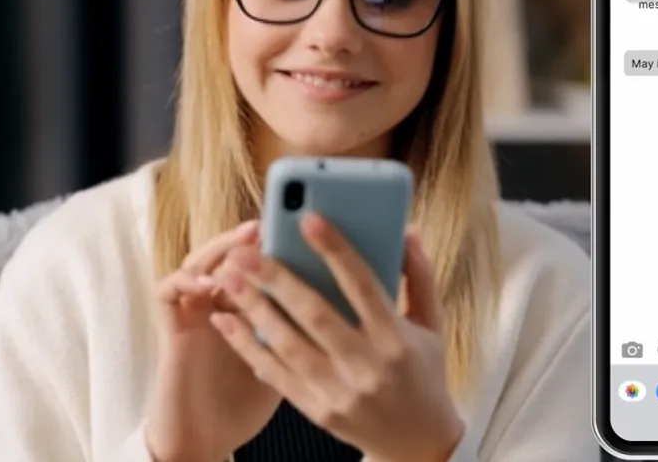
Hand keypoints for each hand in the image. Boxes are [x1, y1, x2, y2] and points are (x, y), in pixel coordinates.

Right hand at [144, 221, 281, 461]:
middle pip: (228, 255)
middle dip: (248, 239)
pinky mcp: (171, 328)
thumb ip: (302, 327)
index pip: (259, 263)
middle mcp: (217, 302)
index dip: (275, 244)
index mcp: (247, 306)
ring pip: (197, 263)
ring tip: (242, 243)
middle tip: (268, 223)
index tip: (299, 229)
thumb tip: (343, 296)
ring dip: (218, 249)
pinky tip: (210, 281)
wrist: (205, 440)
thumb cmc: (248, 403)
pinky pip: (168, 291)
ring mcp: (192, 312)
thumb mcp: (286, 360)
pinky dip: (186, 279)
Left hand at [210, 214, 464, 461]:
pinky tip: (226, 322)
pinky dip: (247, 347)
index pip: (362, 285)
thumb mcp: (432, 325)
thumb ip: (420, 276)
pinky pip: (275, 375)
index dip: (335, 250)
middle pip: (315, 314)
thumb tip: (408, 229)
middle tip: (245, 250)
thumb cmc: (424, 374)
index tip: (309, 219)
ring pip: (288, 344)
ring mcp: (339, 392)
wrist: (418, 444)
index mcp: (396, 339)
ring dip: (253, 308)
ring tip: (228, 277)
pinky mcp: (317, 411)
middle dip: (277, 278)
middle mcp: (366, 366)